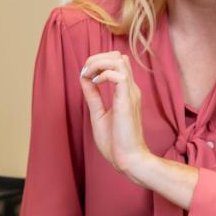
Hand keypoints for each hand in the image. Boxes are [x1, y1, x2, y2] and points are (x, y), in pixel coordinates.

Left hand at [80, 52, 152, 179]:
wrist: (128, 159)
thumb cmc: (116, 142)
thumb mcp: (98, 114)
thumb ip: (93, 96)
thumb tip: (85, 79)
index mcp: (126, 92)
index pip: (116, 62)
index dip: (98, 62)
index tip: (85, 76)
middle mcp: (131, 89)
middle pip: (118, 56)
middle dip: (97, 58)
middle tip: (85, 73)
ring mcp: (131, 93)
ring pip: (118, 60)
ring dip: (99, 63)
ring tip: (89, 76)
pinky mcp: (128, 100)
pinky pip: (118, 75)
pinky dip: (103, 74)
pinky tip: (95, 85)